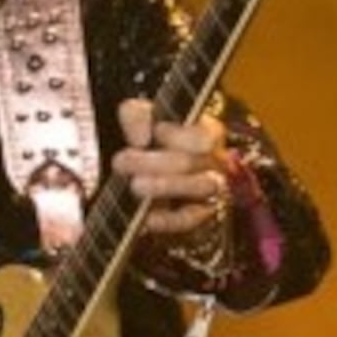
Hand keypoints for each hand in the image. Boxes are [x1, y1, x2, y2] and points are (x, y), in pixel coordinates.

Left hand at [117, 97, 233, 241]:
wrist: (139, 170)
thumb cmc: (146, 137)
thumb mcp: (140, 118)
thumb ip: (138, 116)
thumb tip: (142, 136)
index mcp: (208, 131)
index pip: (203, 134)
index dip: (178, 135)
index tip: (154, 132)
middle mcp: (215, 160)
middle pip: (192, 162)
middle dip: (153, 161)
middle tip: (120, 161)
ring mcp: (210, 189)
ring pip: (200, 188)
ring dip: (163, 187)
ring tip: (133, 185)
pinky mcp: (198, 215)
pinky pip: (189, 219)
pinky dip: (166, 220)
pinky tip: (144, 216)